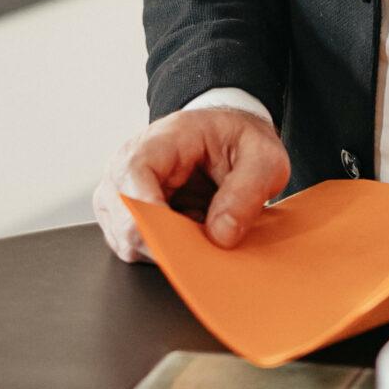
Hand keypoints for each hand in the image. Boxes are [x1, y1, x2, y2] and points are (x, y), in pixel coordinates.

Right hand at [92, 105, 290, 261]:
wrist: (229, 139)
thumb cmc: (240, 142)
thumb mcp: (264, 159)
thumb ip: (247, 193)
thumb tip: (221, 235)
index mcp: (163, 139)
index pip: (134, 173)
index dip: (149, 210)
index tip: (175, 239)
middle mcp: (129, 164)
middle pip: (125, 216)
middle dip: (165, 239)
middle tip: (207, 238)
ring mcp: (123, 192)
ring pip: (127, 239)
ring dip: (167, 246)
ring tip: (201, 225)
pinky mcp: (127, 217)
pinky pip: (137, 247)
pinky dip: (165, 250)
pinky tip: (189, 232)